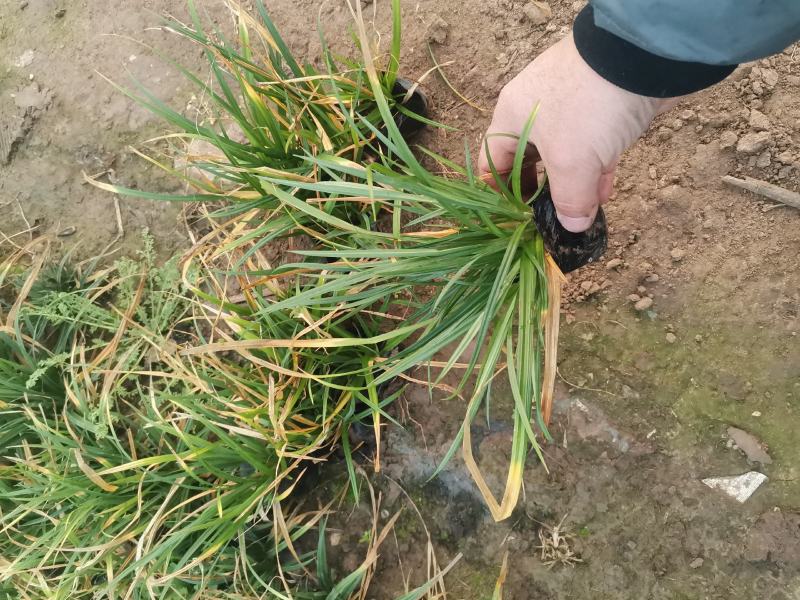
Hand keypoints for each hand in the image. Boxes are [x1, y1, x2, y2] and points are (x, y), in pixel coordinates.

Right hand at [478, 34, 679, 231]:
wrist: (641, 56)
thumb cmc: (587, 107)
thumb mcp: (571, 163)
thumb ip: (568, 200)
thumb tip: (572, 227)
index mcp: (512, 117)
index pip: (492, 161)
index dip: (501, 192)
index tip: (519, 216)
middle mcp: (534, 110)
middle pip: (527, 161)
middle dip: (541, 191)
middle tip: (550, 217)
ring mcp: (569, 107)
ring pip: (563, 156)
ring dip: (573, 185)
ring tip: (584, 211)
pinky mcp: (601, 108)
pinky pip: (591, 147)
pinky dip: (595, 170)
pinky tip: (604, 193)